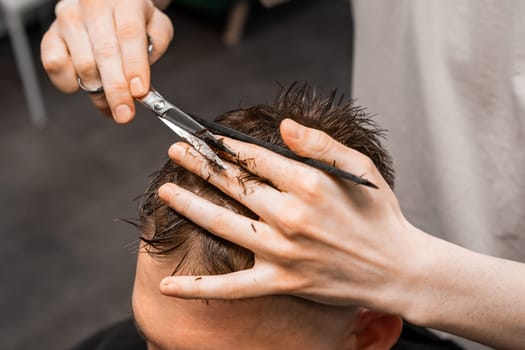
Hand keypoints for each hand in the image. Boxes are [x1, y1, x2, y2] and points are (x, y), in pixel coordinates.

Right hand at [41, 0, 173, 122]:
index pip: (129, 34)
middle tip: (125, 114)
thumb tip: (144, 73)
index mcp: (124, 1)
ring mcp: (68, 20)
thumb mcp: (155, 24)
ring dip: (99, 92)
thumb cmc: (132, 18)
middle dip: (117, 90)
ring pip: (83, 65)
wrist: (107, 3)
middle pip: (105, 54)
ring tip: (113, 103)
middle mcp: (92, 7)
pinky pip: (55, 66)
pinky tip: (87, 84)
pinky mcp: (51, 36)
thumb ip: (157, 43)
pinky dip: (70, 83)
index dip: (135, 66)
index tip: (140, 92)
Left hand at [157, 119, 429, 313]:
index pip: (255, 157)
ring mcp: (282, 252)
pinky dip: (198, 288)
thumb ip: (321, 144)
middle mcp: (290, 216)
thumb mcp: (361, 167)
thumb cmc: (379, 214)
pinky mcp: (280, 282)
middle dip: (200, 164)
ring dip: (189, 205)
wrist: (397, 268)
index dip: (226, 145)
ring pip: (223, 224)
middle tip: (176, 151)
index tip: (206, 136)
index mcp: (309, 184)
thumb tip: (285, 125)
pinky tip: (167, 286)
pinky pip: (231, 288)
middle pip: (233, 184)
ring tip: (166, 190)